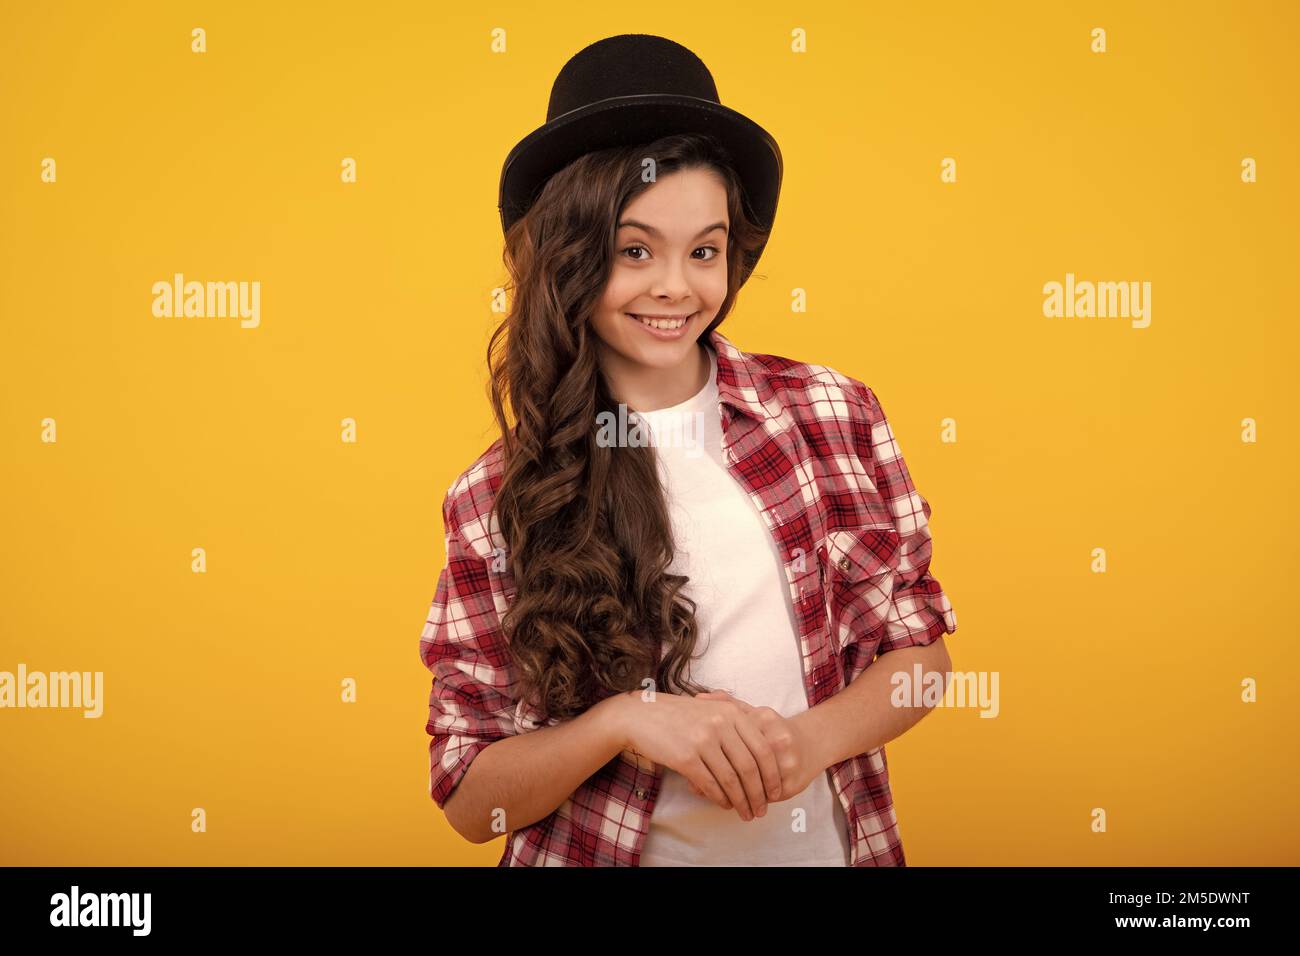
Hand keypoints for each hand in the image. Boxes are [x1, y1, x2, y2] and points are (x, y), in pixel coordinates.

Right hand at [614, 690, 783, 820]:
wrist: (641, 716)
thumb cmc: (678, 716)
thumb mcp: (712, 710)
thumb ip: (736, 726)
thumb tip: (761, 757)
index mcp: (732, 712)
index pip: (763, 749)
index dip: (773, 775)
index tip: (776, 792)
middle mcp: (721, 724)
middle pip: (750, 767)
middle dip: (759, 793)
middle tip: (762, 809)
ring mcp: (703, 740)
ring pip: (732, 779)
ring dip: (742, 801)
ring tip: (746, 813)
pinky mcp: (686, 757)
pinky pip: (711, 784)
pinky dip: (721, 799)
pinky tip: (725, 805)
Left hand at [689, 690, 822, 813]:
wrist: (812, 743)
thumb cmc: (774, 730)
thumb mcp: (752, 713)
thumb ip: (727, 705)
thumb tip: (699, 698)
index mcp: (764, 719)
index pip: (729, 739)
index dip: (709, 754)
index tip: (692, 762)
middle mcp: (776, 738)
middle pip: (738, 765)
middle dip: (715, 778)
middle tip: (695, 788)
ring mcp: (786, 762)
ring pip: (749, 785)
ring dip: (730, 794)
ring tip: (714, 799)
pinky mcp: (792, 783)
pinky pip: (762, 797)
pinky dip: (748, 801)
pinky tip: (736, 803)